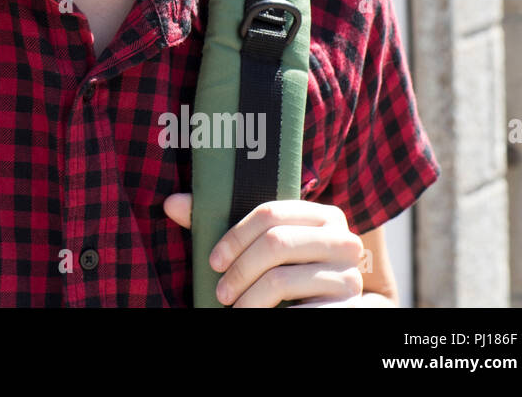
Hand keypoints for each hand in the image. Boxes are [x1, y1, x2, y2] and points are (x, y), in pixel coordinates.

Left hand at [163, 192, 365, 306]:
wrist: (331, 307)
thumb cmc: (288, 271)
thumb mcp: (260, 246)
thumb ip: (219, 221)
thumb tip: (170, 203)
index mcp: (322, 215)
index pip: (270, 212)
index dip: (234, 236)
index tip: (212, 262)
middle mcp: (343, 239)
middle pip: (276, 243)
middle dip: (239, 271)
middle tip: (220, 293)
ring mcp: (350, 274)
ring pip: (282, 278)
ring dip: (249, 299)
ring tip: (236, 309)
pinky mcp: (350, 305)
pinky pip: (303, 309)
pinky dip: (271, 316)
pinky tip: (259, 318)